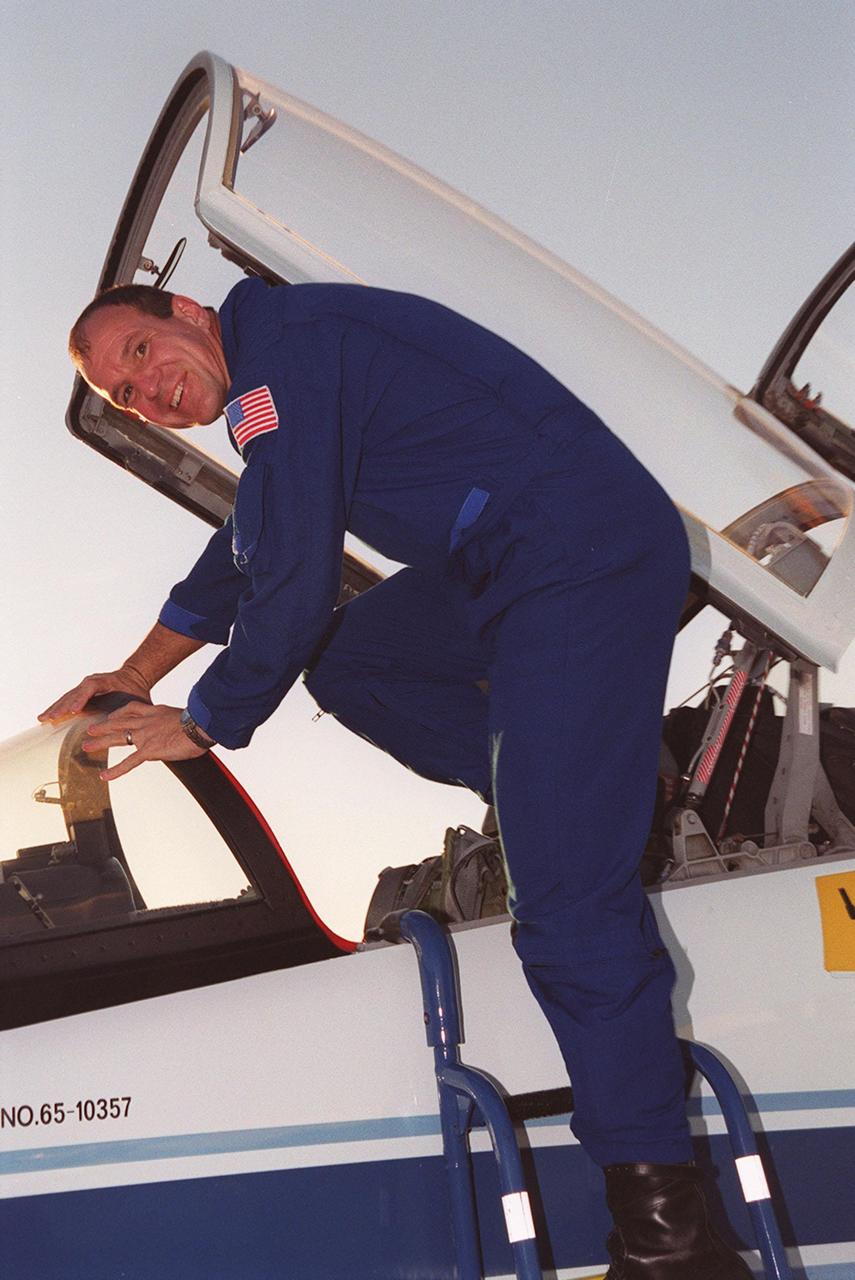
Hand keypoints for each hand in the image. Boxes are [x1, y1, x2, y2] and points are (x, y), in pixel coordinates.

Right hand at [39, 665, 151, 722]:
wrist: (134, 678)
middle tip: (50, 718)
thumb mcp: (139, 701)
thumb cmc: (138, 691)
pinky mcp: (81, 694)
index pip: (90, 688)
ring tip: (42, 718)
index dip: (80, 699)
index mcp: (104, 681)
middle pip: (73, 693)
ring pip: (67, 697)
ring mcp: (84, 687)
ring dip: (55, 708)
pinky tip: (47, 717)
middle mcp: (91, 682)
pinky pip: (68, 701)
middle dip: (61, 706)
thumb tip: (137, 724)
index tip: (73, 711)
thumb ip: (136, 711)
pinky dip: (58, 708)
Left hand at [82, 704, 209, 780]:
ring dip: (100, 742)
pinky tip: (104, 776)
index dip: (118, 713)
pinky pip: (128, 762)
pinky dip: (115, 770)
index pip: (131, 709)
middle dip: (102, 726)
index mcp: (154, 712)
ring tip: (86, 747)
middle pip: (118, 722)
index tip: (111, 716)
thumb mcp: (183, 717)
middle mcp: (146, 722)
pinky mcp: (148, 750)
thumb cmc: (199, 722)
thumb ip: (174, 723)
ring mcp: (145, 736)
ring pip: (117, 738)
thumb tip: (178, 730)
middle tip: (89, 730)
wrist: (200, 727)